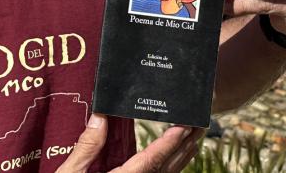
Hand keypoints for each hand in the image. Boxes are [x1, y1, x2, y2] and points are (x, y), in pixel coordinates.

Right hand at [57, 114, 203, 172]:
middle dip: (184, 147)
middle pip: (166, 169)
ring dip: (181, 158)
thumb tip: (100, 117)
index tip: (182, 128)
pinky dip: (170, 169)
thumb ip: (86, 148)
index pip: (149, 162)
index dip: (167, 145)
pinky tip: (174, 160)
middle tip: (199, 126)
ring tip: (193, 139)